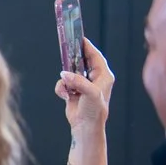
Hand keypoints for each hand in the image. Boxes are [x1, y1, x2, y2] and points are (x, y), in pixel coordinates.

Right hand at [57, 38, 114, 158]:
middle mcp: (94, 78)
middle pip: (81, 62)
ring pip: (69, 73)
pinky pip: (63, 84)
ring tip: (68, 90)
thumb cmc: (94, 110)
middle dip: (72, 60)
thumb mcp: (89, 93)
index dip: (87, 46)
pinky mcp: (74, 91)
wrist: (85, 127)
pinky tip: (65, 97)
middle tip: (64, 52)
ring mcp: (83, 85)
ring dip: (65, 80)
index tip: (78, 37)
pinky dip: (61, 89)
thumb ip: (77, 81)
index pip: (95, 56)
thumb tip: (64, 73)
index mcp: (104, 76)